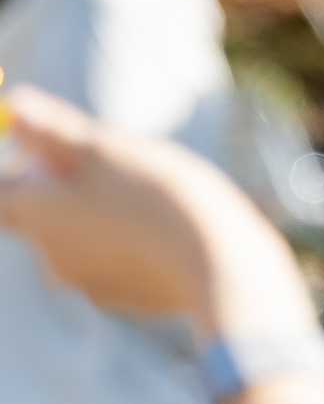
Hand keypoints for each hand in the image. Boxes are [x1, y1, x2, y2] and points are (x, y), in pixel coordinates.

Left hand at [0, 85, 314, 339]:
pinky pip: (114, 264)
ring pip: (82, 239)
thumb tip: (17, 104)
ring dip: (102, 216)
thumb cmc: (160, 199)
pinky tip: (169, 231)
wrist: (222, 265)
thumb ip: (56, 130)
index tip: (52, 148)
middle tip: (113, 165)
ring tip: (153, 197)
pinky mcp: (124, 299)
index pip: (1, 190)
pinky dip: (130, 245)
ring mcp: (86, 283)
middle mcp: (49, 256)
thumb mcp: (107, 149)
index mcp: (37, 215)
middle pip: (41, 215)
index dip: (21, 165)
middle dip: (67, 189)